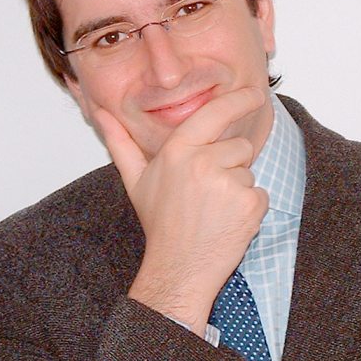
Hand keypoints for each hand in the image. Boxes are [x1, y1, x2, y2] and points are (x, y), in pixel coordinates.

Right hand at [93, 87, 269, 335]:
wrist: (178, 268)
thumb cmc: (160, 223)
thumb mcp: (136, 179)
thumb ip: (119, 141)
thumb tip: (100, 111)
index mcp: (177, 151)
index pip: (215, 113)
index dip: (239, 99)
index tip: (256, 92)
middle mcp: (203, 162)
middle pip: (239, 145)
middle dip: (230, 164)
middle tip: (206, 192)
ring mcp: (228, 183)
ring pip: (249, 170)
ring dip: (238, 187)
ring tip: (214, 208)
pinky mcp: (249, 204)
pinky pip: (260, 193)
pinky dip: (249, 207)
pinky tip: (228, 220)